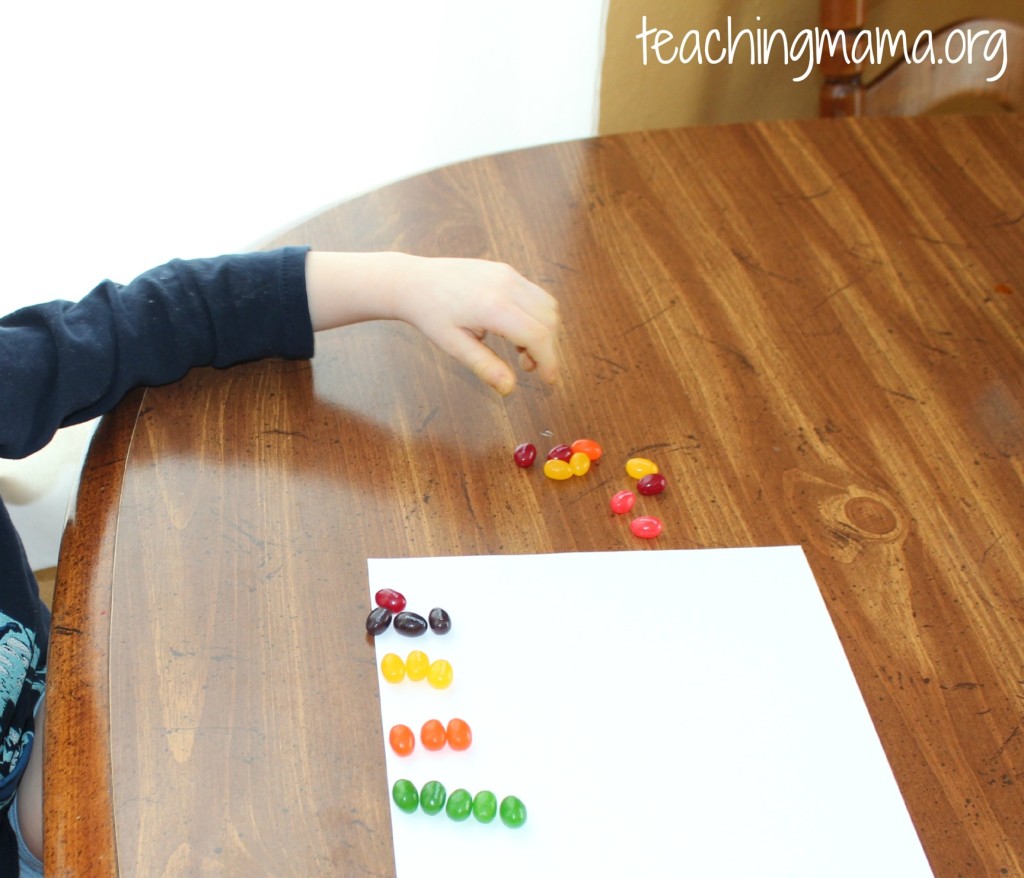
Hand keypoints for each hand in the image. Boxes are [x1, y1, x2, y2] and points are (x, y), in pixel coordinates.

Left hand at [306, 251, 559, 394]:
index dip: (549, 361)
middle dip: (547, 348)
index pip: (538, 335)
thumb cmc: (431, 315)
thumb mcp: (454, 346)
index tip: (548, 380)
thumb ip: (484, 366)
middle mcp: (506, 286)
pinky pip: (535, 295)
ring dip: (544, 331)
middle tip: (526, 366)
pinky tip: (514, 330)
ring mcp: (508, 274)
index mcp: (493, 307)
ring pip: (547, 306)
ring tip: (520, 350)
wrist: (414, 281)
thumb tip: (509, 389)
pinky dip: (536, 316)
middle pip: (549, 320)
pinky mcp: (507, 270)